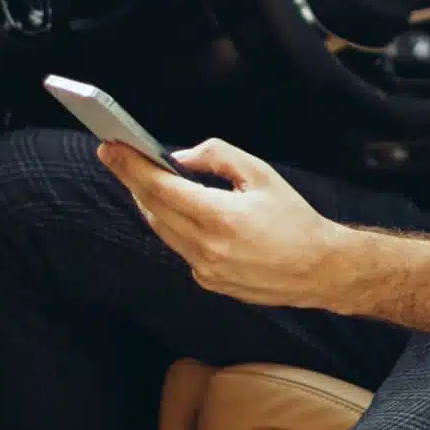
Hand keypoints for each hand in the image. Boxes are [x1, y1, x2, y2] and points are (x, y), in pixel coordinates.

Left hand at [97, 137, 344, 306]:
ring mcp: (204, 269)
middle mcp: (207, 247)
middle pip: (153, 209)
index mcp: (221, 217)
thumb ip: (218, 158)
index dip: (132, 166)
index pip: (161, 188)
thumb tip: (180, 159)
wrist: (318, 268)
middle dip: (132, 180)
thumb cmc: (294, 218)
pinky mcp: (207, 282)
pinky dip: (173, 225)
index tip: (111, 148)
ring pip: (162, 230)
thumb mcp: (262, 175)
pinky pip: (179, 247)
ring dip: (149, 203)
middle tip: (117, 156)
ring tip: (141, 179)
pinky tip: (178, 210)